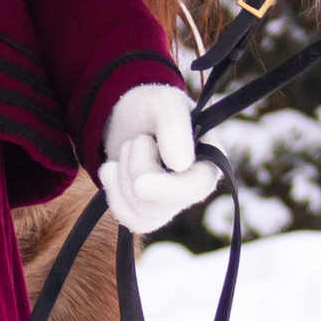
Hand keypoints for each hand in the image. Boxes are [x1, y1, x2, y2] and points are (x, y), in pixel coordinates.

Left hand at [97, 83, 223, 236]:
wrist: (127, 117)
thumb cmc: (151, 106)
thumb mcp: (163, 102)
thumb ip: (174, 126)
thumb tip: (181, 164)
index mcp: (209, 161)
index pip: (196, 186)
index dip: (168, 189)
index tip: (140, 184)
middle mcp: (194, 188)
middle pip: (160, 203)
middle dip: (136, 169)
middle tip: (139, 139)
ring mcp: (172, 204)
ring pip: (140, 211)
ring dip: (123, 175)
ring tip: (130, 148)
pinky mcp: (149, 213)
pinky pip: (128, 218)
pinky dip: (112, 192)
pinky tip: (111, 168)